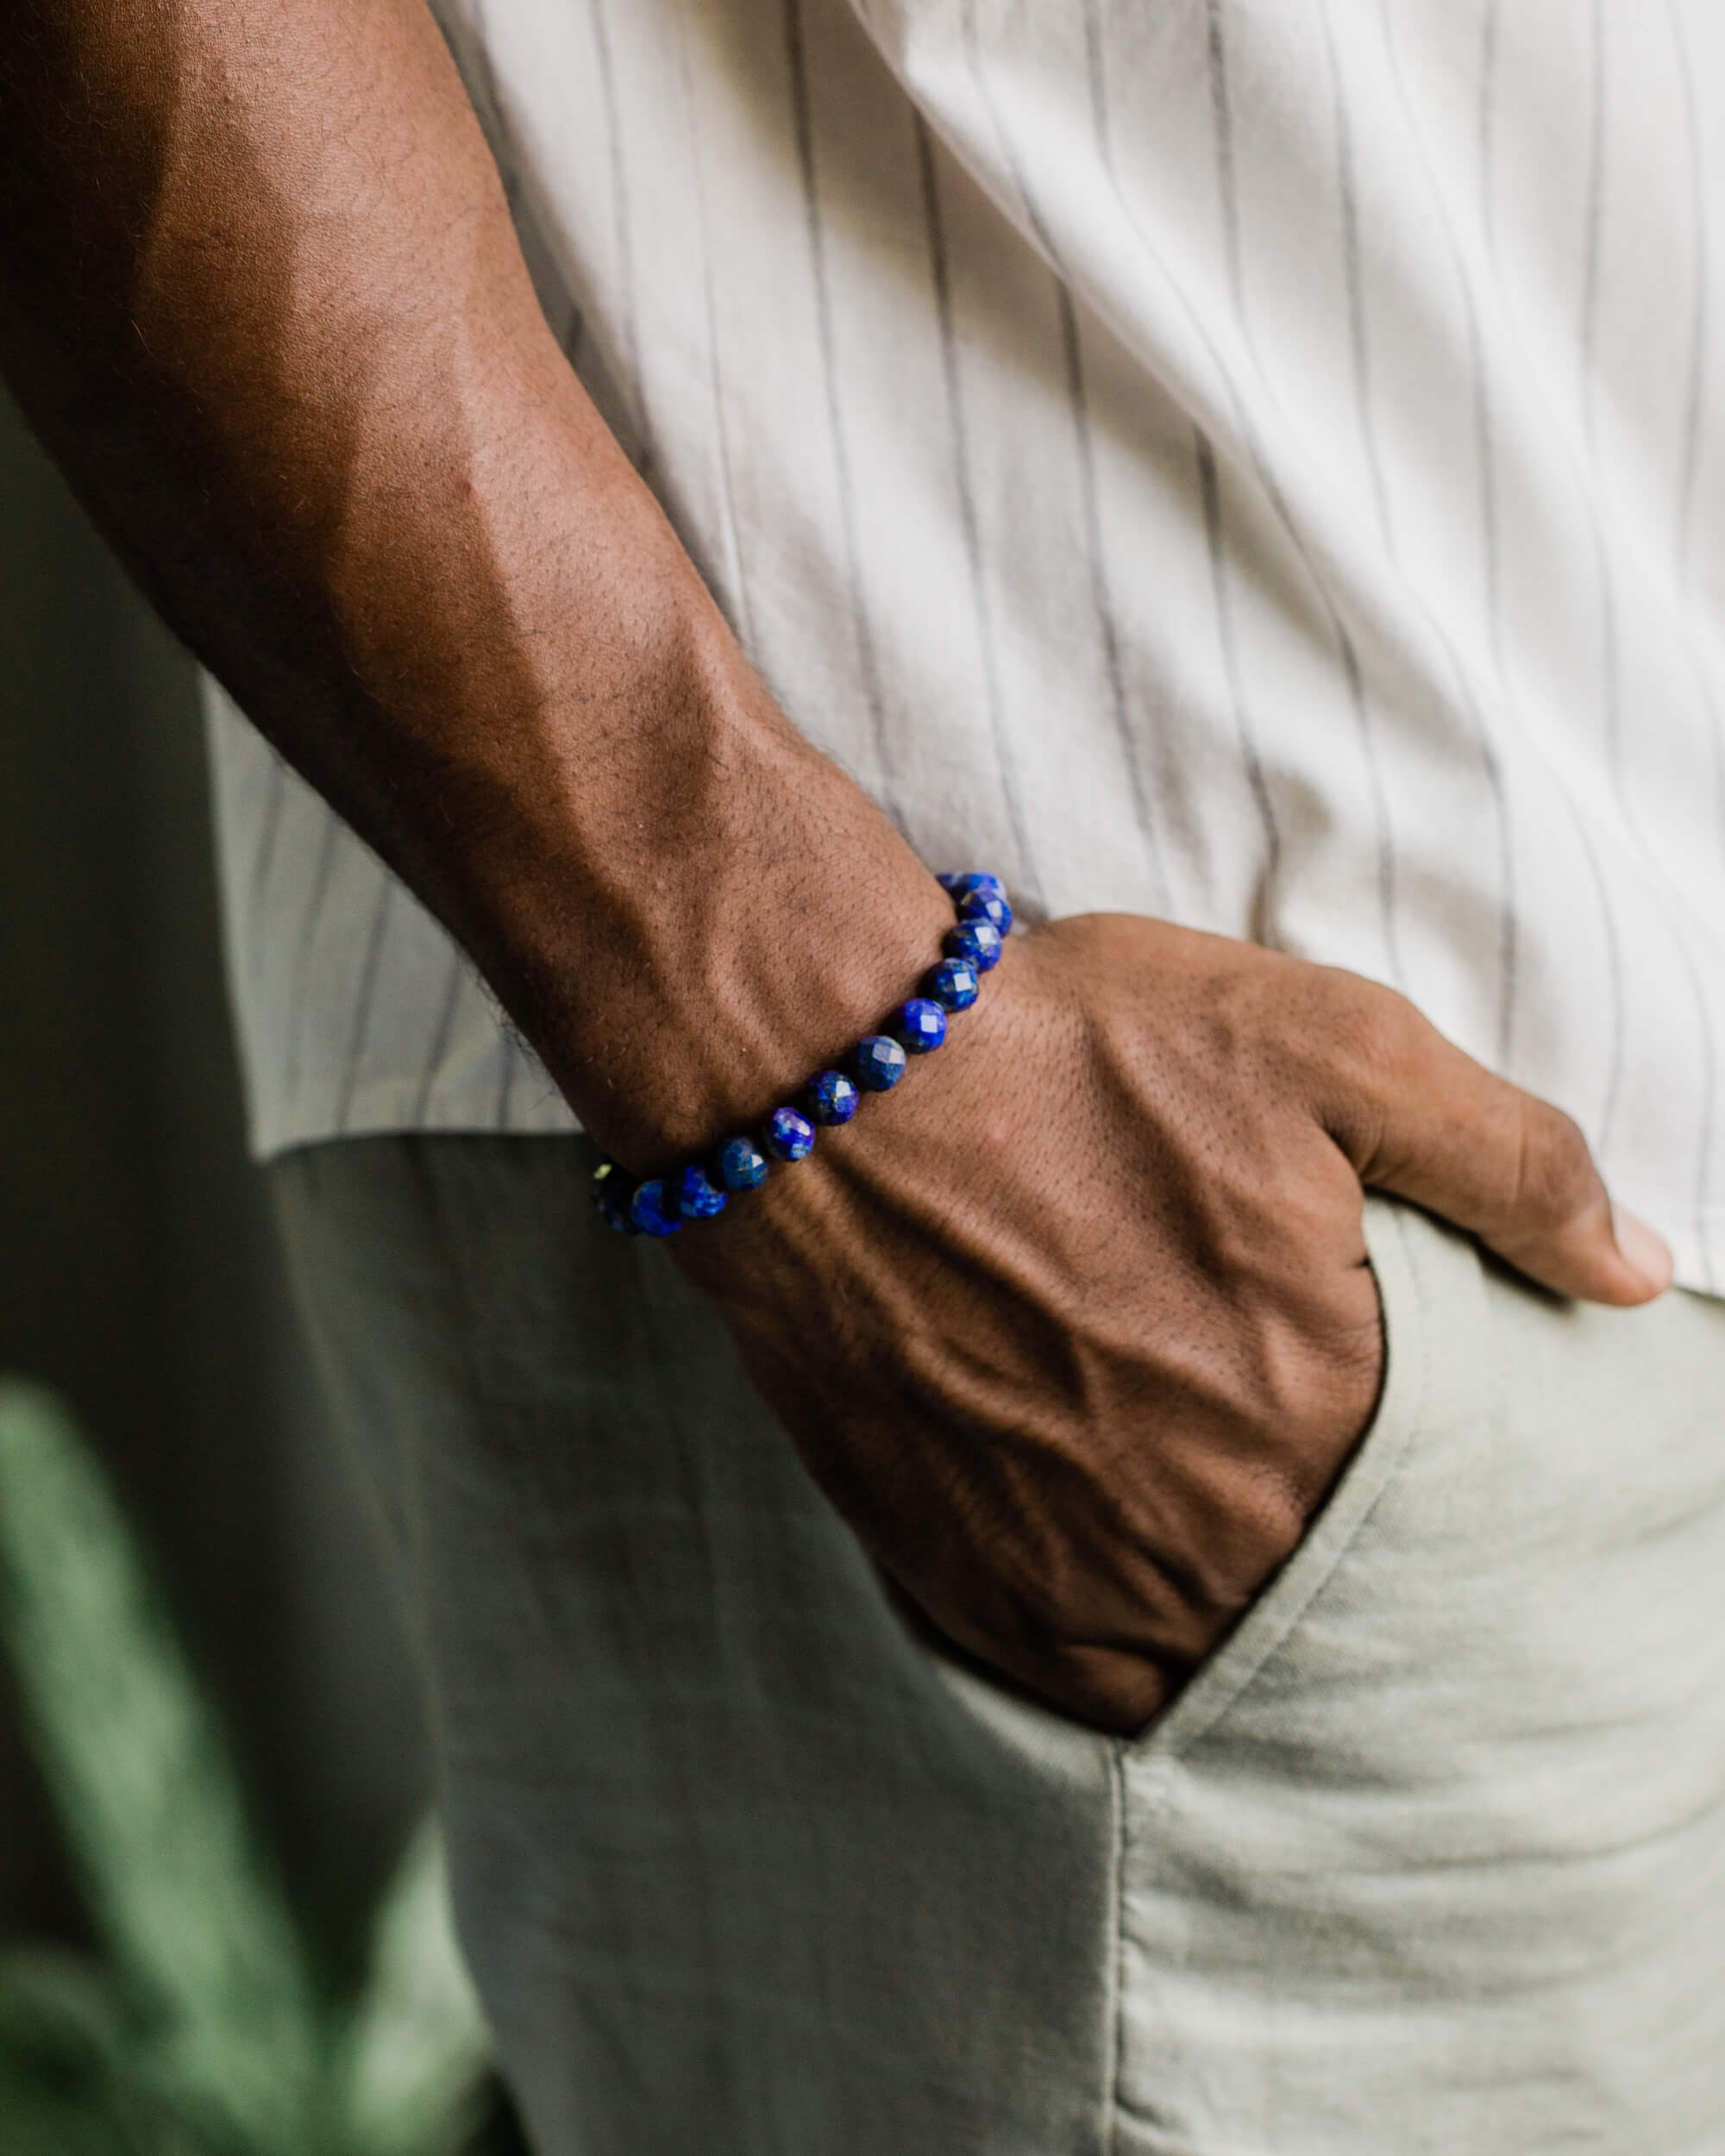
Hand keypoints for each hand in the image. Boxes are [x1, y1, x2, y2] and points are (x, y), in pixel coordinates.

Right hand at [671, 914, 1670, 1732]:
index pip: (1444, 1517)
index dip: (1442, 1495)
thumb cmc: (1073, 1055)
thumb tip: (1633, 1269)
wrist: (821, 1092)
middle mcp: (1205, 1524)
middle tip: (1299, 1494)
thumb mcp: (1326, 1044)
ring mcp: (1070, 1568)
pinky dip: (1114, 1647)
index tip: (1416, 1462)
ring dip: (1233, 1620)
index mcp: (1320, 1410)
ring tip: (1224, 1551)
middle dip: (1337, 1558)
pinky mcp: (954, 1573)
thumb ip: (1506, 1160)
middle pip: (1324, 1601)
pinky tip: (1118, 1578)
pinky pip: (1070, 1676)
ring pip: (1205, 1660)